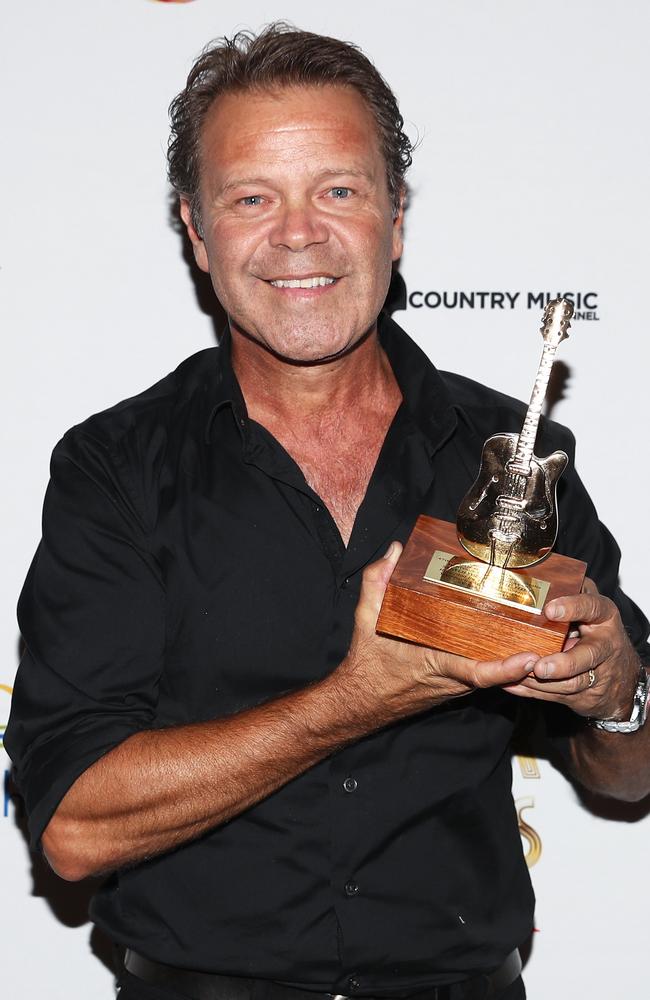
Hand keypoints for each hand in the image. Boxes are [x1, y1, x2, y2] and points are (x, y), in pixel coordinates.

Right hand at [331, 542, 539, 729]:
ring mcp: (458, 684)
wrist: (362, 700)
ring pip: (495, 672)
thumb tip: (397, 551)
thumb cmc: (367, 662)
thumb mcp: (365, 618)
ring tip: (548, 636)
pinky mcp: (458, 683)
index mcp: (436, 665)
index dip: (505, 669)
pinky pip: (486, 673)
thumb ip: (378, 581)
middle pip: (498, 671)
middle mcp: (453, 679)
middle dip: (527, 659)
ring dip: (520, 660)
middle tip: (556, 638)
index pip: (477, 673)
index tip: (529, 659)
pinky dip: (504, 661)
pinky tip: (521, 640)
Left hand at [504, 578, 640, 719]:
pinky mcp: (586, 693)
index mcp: (603, 616)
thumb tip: (531, 575)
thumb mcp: (589, 606)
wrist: (620, 673)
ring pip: (571, 682)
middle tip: (540, 667)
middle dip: (563, 664)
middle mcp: (604, 644)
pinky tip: (512, 685)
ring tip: (517, 676)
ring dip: (541, 683)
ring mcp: (598, 672)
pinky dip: (532, 692)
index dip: (572, 608)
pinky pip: (557, 695)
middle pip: (587, 656)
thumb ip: (570, 593)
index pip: (591, 608)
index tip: (550, 609)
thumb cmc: (595, 628)